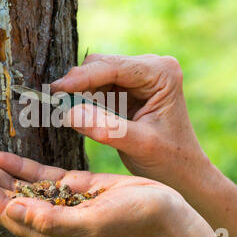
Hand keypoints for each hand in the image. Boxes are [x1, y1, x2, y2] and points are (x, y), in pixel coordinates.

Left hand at [0, 146, 227, 236]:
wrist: (166, 218)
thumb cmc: (138, 223)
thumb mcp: (98, 224)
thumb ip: (56, 221)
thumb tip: (15, 210)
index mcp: (49, 233)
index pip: (2, 208)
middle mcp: (47, 220)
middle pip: (0, 195)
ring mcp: (57, 202)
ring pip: (13, 184)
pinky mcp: (70, 188)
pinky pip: (36, 175)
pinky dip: (16, 166)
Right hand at [51, 54, 210, 191]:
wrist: (182, 171)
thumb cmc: (170, 160)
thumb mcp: (139, 145)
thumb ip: (106, 128)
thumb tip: (69, 112)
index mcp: (161, 73)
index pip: (114, 67)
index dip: (81, 78)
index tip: (55, 90)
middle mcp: (150, 67)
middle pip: (101, 65)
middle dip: (77, 84)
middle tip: (53, 104)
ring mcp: (138, 77)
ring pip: (95, 75)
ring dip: (78, 92)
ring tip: (60, 110)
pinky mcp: (127, 89)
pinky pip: (97, 87)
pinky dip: (84, 99)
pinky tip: (75, 113)